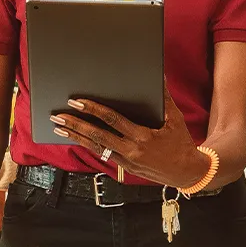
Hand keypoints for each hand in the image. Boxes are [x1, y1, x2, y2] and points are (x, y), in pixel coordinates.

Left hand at [51, 87, 208, 187]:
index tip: (77, 101)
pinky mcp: (125, 167)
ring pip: (95, 147)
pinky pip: (102, 154)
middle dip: (76, 125)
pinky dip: (87, 145)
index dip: (93, 109)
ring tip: (59, 128)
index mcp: (143, 136)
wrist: (186, 172)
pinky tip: (75, 138)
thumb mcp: (174, 118)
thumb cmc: (180, 142)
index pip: (112, 119)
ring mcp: (126, 161)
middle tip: (59, 115)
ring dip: (76, 137)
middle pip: (97, 136)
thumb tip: (159, 74)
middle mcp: (132, 150)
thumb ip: (163, 97)